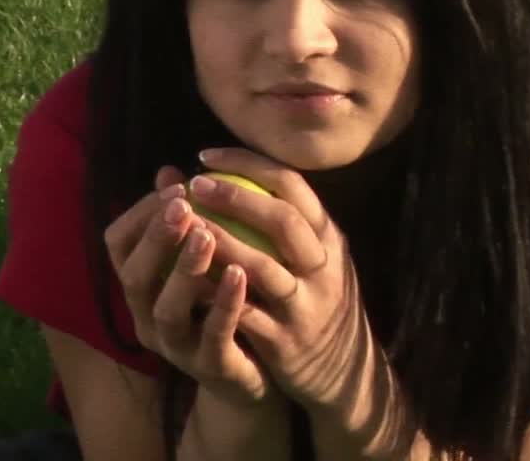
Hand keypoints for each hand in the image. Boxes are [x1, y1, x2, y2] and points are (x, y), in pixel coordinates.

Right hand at [103, 165, 277, 408]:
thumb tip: (169, 167)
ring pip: (166, 310)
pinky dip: (223, 304)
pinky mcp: (210, 367)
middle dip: (157, 238)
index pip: (118, 244)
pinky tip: (240, 274)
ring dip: (184, 269)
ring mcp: (177, 347)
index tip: (174, 184)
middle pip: (135, 277)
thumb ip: (185, 219)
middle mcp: (148, 317)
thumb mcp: (201, 258)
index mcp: (142, 286)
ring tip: (207, 235)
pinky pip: (213, 335)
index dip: (140, 213)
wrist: (254, 371)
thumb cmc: (222, 303)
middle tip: (184, 204)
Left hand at [187, 147, 384, 416]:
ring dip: (222, 243)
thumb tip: (225, 170)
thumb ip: (277, 217)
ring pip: (263, 268)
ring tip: (186, 226)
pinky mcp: (287, 342)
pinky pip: (245, 314)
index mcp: (330, 238)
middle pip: (283, 220)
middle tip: (194, 185)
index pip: (293, 186)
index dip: (248, 165)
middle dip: (236, 198)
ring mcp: (307, 305)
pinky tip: (186, 279)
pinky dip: (216, 295)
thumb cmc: (314, 298)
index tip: (205, 157)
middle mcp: (324, 267)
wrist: (343, 372)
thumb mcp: (313, 255)